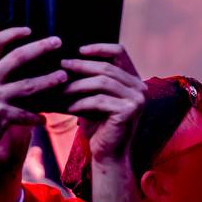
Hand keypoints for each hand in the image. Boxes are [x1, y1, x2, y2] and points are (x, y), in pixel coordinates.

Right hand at [0, 28, 67, 163]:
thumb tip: (5, 67)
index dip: (12, 34)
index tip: (28, 29)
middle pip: (16, 58)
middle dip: (39, 47)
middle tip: (57, 41)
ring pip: (27, 86)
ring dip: (48, 81)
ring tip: (64, 77)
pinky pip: (25, 115)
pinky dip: (36, 118)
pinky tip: (43, 121)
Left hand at [62, 43, 144, 164]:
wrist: (108, 153)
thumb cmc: (98, 124)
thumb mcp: (94, 96)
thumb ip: (89, 78)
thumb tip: (65, 59)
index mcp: (133, 79)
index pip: (119, 52)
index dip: (99, 48)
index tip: (78, 50)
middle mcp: (140, 87)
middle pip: (107, 67)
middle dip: (81, 66)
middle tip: (61, 66)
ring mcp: (137, 99)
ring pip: (103, 82)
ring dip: (78, 85)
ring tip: (61, 89)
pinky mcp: (129, 111)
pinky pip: (100, 100)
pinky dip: (81, 103)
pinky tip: (69, 108)